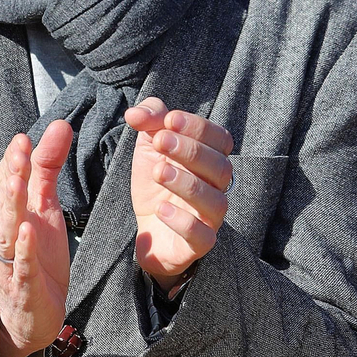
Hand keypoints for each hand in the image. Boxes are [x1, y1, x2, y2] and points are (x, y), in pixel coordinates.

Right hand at [0, 120, 71, 356]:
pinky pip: (21, 266)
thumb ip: (48, 168)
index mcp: (7, 214)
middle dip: (12, 175)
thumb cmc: (36, 256)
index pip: (6, 182)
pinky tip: (28, 232)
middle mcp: (3, 234)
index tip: (23, 138)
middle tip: (20, 151)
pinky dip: (23, 250)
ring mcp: (10, 260)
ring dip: (11, 207)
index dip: (13, 161)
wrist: (32, 314)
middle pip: (5, 201)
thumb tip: (59, 125)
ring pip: (7, 231)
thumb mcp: (46, 208)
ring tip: (18, 184)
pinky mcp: (23, 285)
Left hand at [126, 97, 232, 290]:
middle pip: (222, 167)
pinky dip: (183, 221)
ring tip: (158, 172)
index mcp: (211, 159)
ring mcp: (210, 217)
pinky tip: (161, 209)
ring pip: (216, 202)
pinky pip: (203, 236)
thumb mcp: (149, 145)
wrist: (147, 227)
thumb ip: (149, 120)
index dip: (198, 127)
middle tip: (160, 141)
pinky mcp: (198, 244)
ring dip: (187, 183)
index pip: (220, 139)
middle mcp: (217, 187)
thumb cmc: (156, 182)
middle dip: (191, 151)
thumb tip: (135, 112)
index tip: (169, 120)